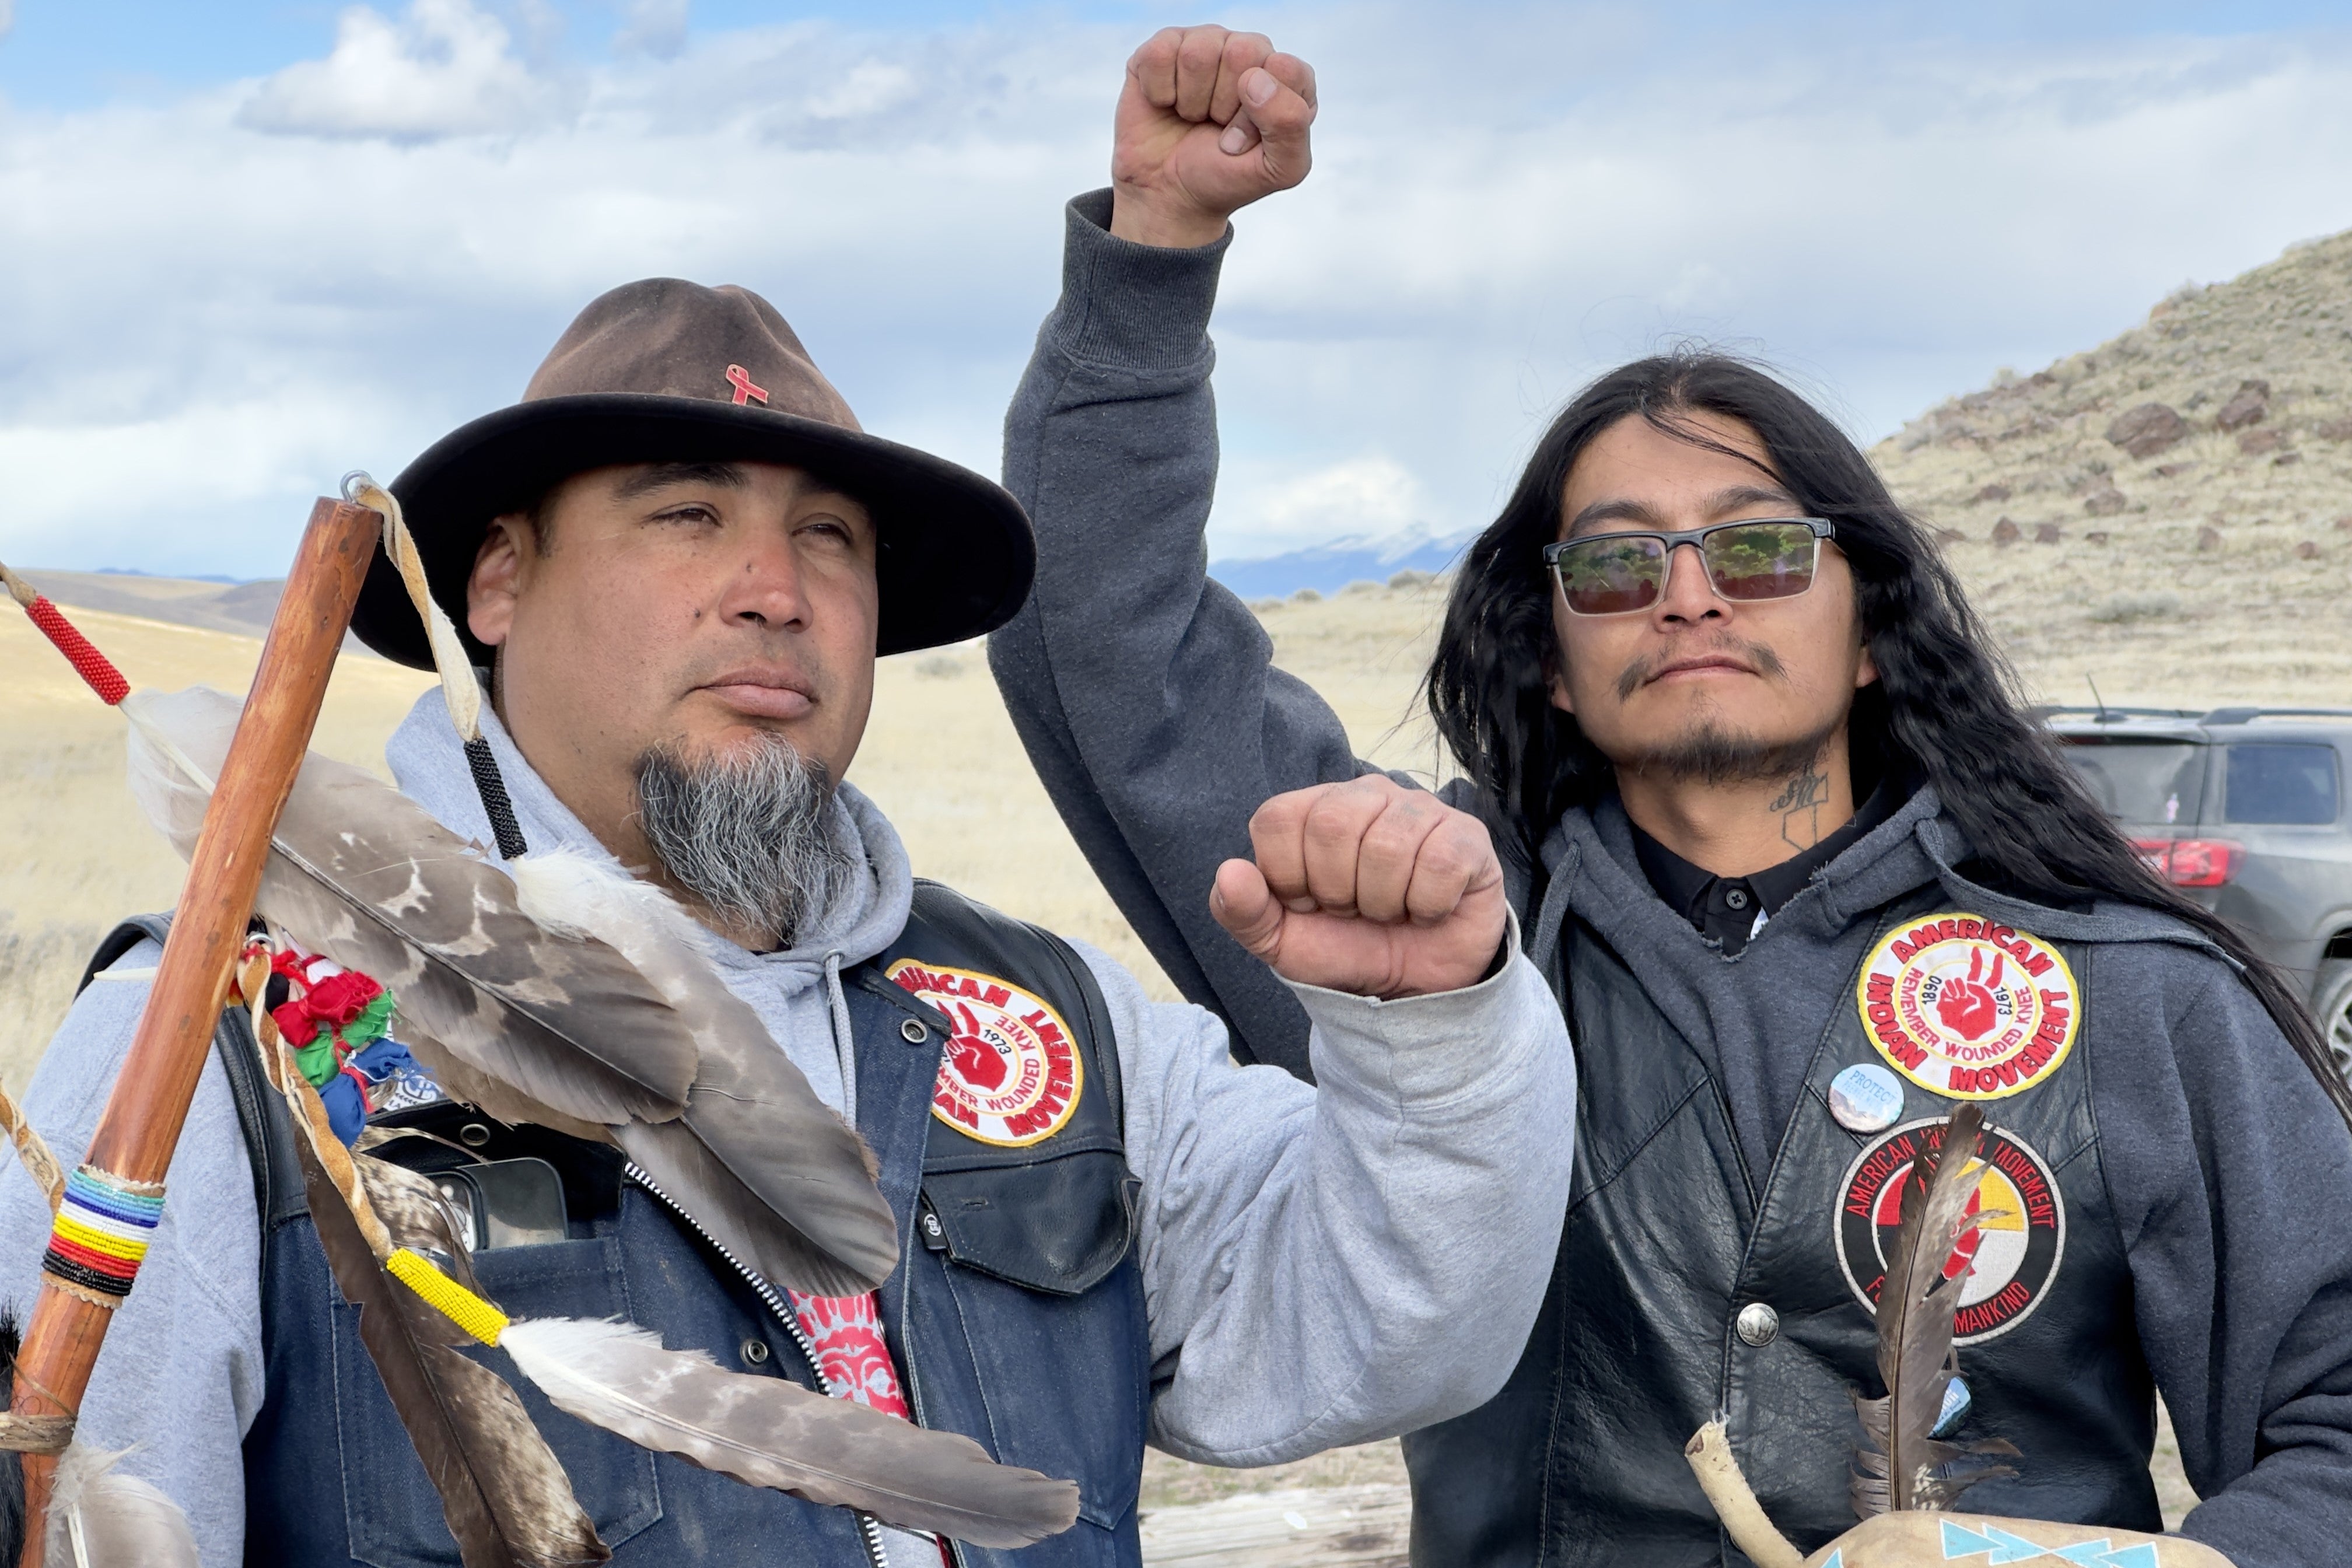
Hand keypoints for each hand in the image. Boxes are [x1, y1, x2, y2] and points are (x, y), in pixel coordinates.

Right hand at [1110, 25, 1316, 248]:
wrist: (1169, 194)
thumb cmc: (1226, 177)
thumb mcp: (1280, 169)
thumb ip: (1291, 125)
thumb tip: (1254, 78)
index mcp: (1286, 77)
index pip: (1285, 69)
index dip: (1261, 113)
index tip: (1245, 142)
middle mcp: (1249, 53)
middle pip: (1241, 52)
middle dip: (1223, 104)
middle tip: (1217, 128)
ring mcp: (1205, 45)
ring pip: (1198, 53)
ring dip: (1191, 101)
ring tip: (1193, 118)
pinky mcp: (1163, 49)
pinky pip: (1160, 54)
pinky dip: (1159, 92)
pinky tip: (1166, 104)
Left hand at [1211, 776, 1508, 999]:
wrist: (1413, 987)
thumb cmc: (1345, 948)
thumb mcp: (1281, 942)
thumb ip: (1243, 911)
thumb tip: (1228, 873)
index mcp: (1313, 809)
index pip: (1278, 819)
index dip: (1287, 877)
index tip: (1309, 904)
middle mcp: (1367, 795)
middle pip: (1332, 824)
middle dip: (1337, 890)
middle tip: (1354, 910)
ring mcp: (1421, 810)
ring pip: (1388, 845)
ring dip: (1383, 902)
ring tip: (1391, 911)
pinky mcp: (1468, 838)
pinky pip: (1440, 863)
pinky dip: (1427, 906)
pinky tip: (1427, 910)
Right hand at [1934, 949, 2003, 1040]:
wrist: (1962, 1042)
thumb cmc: (1979, 1028)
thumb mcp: (1988, 1010)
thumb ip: (1983, 993)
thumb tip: (1970, 984)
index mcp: (1985, 996)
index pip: (1992, 979)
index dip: (1996, 967)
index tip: (1997, 954)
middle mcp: (1972, 994)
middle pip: (1972, 974)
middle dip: (1974, 964)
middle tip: (1973, 957)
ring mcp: (1958, 997)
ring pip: (1955, 982)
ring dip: (1957, 990)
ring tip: (1959, 1003)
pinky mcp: (1945, 1002)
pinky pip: (1944, 993)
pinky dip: (1947, 1000)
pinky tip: (1950, 1008)